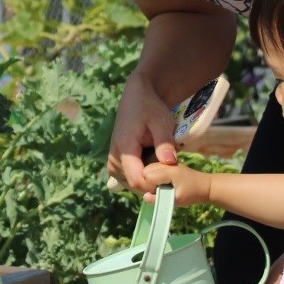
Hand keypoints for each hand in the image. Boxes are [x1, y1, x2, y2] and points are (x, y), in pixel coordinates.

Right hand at [108, 71, 177, 192]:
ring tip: (161, 162)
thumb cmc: (150, 108)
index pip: (137, 180)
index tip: (171, 178)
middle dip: (154, 182)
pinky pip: (130, 179)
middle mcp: (114, 159)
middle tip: (168, 168)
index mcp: (124, 149)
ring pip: (133, 184)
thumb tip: (170, 162)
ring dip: (149, 179)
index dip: (156, 184)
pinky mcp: (115, 164)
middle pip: (135, 185)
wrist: (136, 98)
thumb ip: (164, 143)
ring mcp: (113, 163)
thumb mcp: (162, 123)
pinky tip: (153, 163)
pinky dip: (143, 175)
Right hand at [141, 161, 212, 206]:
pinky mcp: (162, 164)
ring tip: (161, 187)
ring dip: (149, 181)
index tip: (159, 193)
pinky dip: (152, 178)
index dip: (149, 187)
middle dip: (147, 183)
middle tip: (159, 191)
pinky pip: (149, 170)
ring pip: (145, 170)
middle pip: (143, 171)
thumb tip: (145, 197)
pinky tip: (160, 184)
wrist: (204, 185)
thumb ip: (160, 199)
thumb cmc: (193, 192)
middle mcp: (162, 162)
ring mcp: (162, 162)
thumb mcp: (178, 199)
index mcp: (167, 169)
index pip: (146, 176)